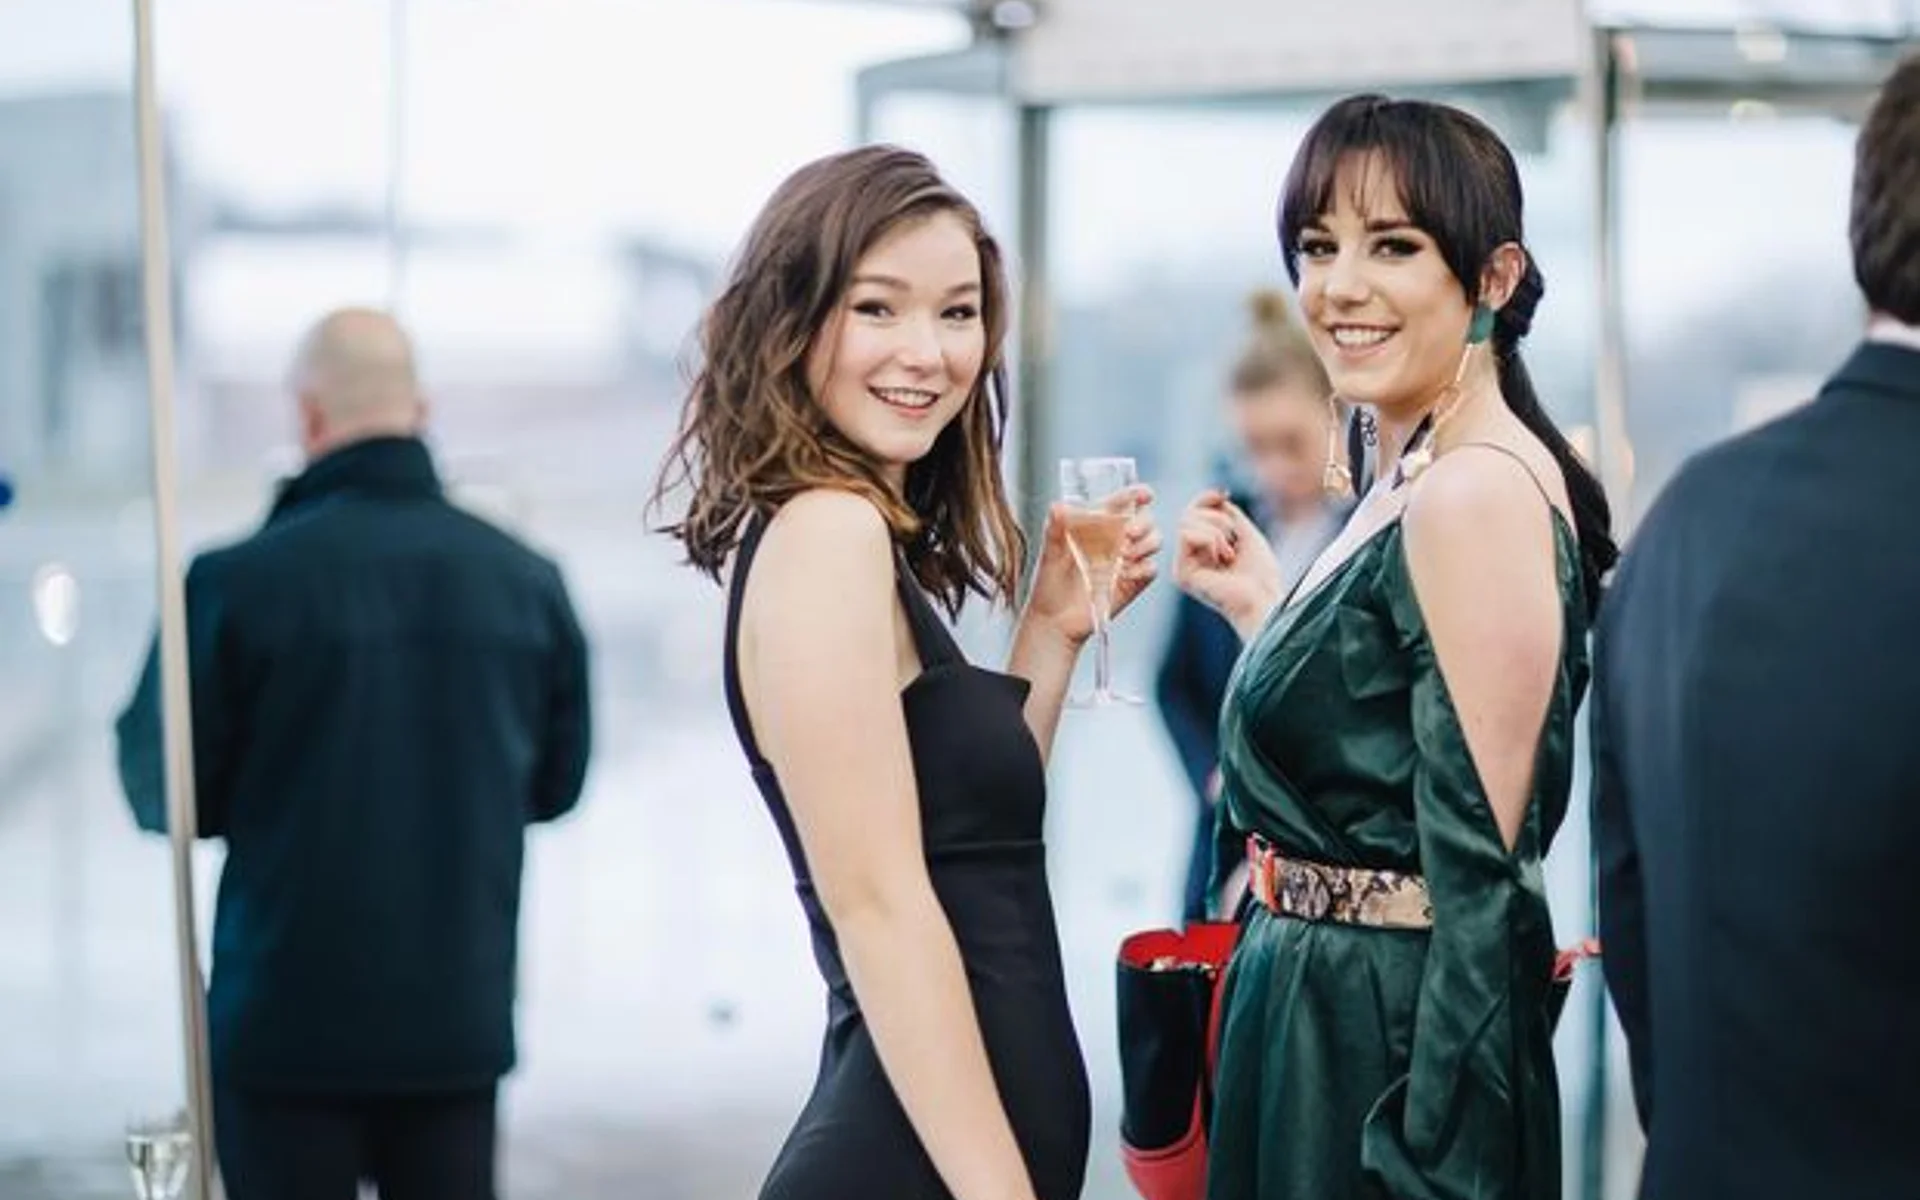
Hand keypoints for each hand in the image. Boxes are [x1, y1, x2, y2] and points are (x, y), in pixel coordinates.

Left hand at [1020, 485, 1159, 647]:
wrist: (1053, 620)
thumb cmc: (1049, 584)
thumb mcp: (1049, 553)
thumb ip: (1055, 528)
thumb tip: (1058, 506)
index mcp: (1098, 526)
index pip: (1123, 504)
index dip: (1137, 495)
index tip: (1144, 494)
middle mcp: (1116, 540)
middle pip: (1146, 520)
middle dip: (1144, 522)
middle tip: (1129, 533)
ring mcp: (1126, 562)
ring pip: (1154, 541)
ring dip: (1146, 543)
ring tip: (1125, 554)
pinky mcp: (1132, 583)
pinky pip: (1150, 570)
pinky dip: (1143, 568)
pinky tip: (1126, 573)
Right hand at [1173, 490, 1281, 632]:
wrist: (1264, 599)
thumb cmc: (1260, 574)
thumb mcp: (1246, 532)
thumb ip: (1228, 513)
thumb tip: (1216, 495)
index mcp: (1202, 549)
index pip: (1192, 513)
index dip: (1205, 498)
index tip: (1224, 493)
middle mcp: (1190, 557)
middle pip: (1186, 515)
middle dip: (1215, 515)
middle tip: (1233, 535)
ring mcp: (1184, 565)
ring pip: (1185, 522)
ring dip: (1215, 528)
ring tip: (1230, 550)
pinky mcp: (1182, 573)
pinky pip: (1186, 535)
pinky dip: (1209, 537)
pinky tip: (1223, 556)